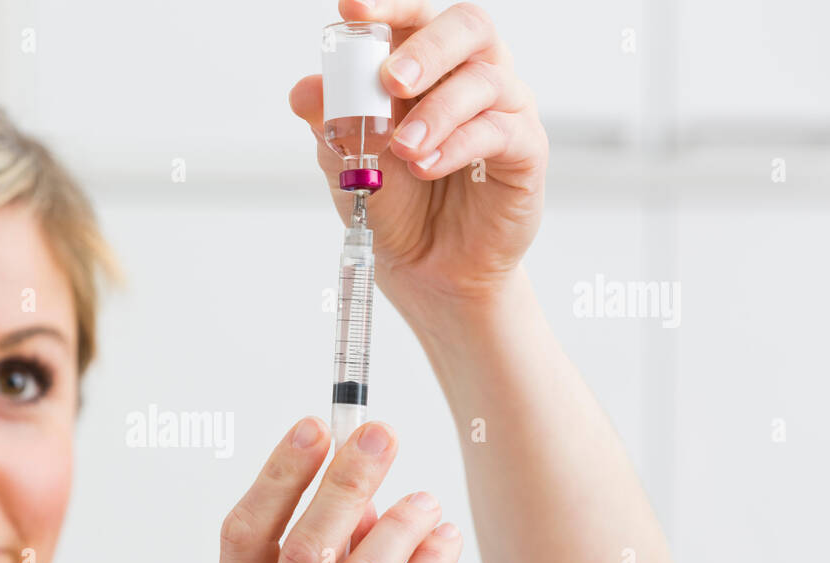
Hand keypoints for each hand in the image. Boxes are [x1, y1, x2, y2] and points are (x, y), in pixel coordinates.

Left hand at [290, 0, 547, 322]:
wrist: (427, 270)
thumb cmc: (396, 206)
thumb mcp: (348, 164)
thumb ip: (331, 125)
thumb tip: (304, 90)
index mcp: (425, 68)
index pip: (413, 18)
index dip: (388, 6)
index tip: (351, 9)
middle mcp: (469, 77)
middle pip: (466, 27)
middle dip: (424, 48)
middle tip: (389, 81)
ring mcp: (503, 111)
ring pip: (484, 79)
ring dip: (436, 112)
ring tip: (403, 151)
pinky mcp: (525, 151)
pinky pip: (500, 131)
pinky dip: (458, 145)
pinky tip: (427, 165)